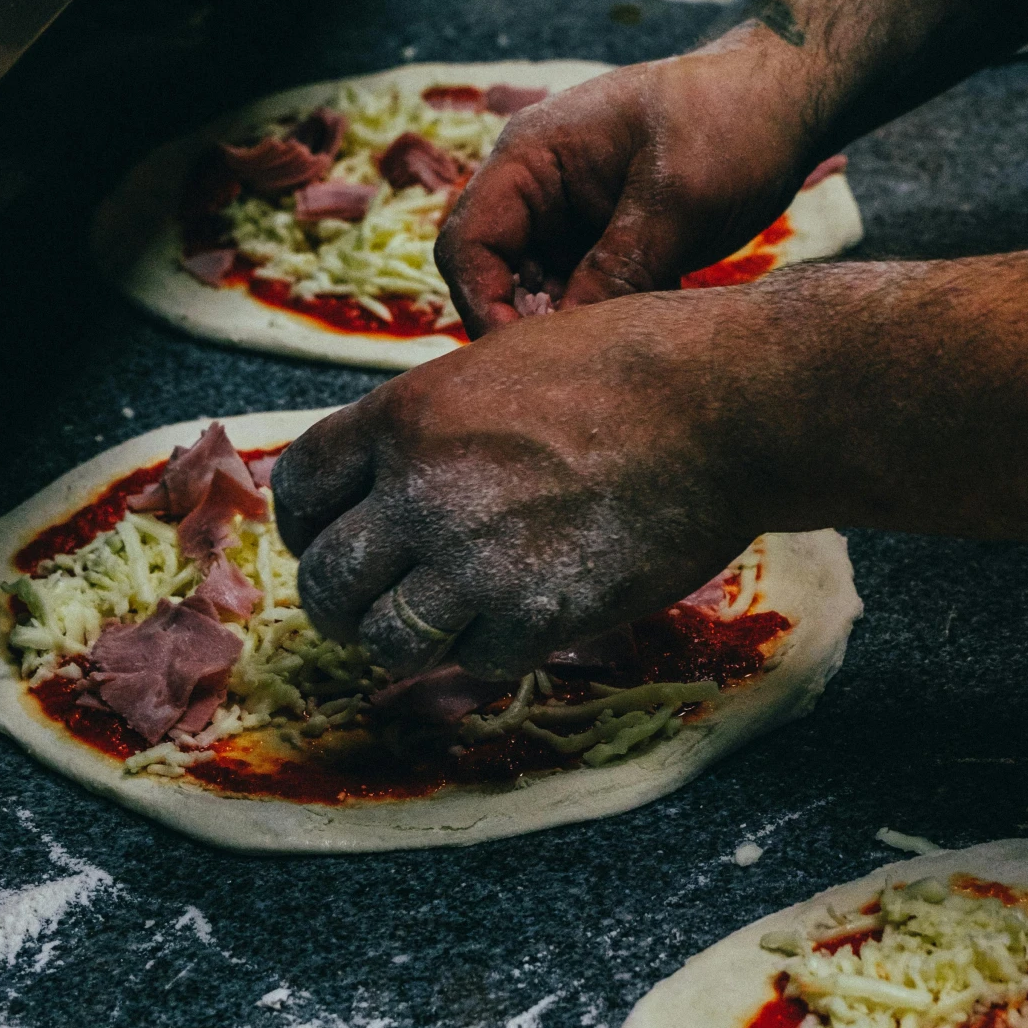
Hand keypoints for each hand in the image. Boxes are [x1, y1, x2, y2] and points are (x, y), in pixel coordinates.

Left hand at [271, 290, 782, 676]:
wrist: (727, 407)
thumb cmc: (635, 369)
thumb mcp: (504, 365)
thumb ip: (438, 428)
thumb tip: (395, 486)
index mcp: (407, 414)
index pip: (300, 487)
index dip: (307, 527)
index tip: (330, 542)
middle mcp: (424, 489)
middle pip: (327, 579)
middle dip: (342, 602)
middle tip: (374, 609)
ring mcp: (478, 558)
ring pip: (385, 638)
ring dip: (408, 640)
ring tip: (444, 627)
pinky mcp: (539, 615)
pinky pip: (475, 662)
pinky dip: (491, 651)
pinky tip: (523, 621)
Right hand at [435, 32, 822, 336]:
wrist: (785, 100)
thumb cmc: (731, 120)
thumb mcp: (677, 198)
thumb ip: (619, 268)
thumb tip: (567, 344)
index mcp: (531, 157)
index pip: (469, 245)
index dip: (485, 306)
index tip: (526, 361)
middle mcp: (538, 188)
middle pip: (493, 276)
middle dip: (523, 326)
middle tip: (574, 372)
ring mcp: (571, 216)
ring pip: (539, 293)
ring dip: (566, 330)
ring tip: (610, 363)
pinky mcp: (607, 241)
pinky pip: (582, 294)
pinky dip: (599, 322)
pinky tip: (635, 345)